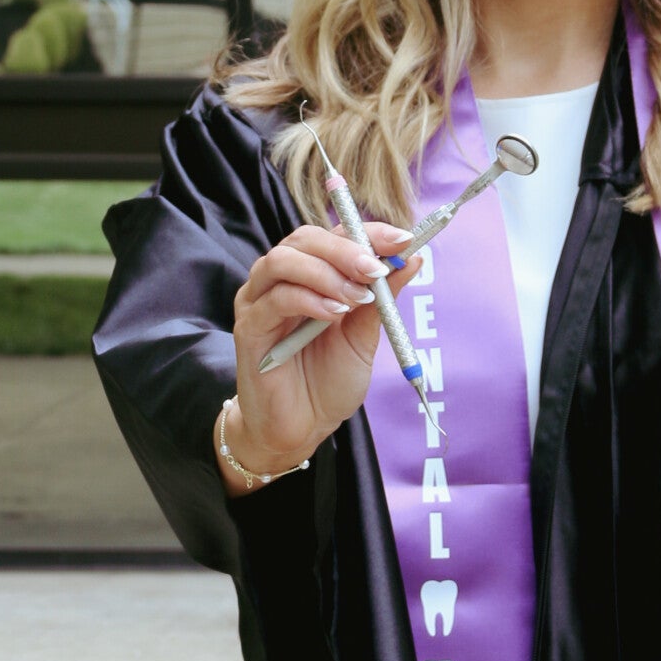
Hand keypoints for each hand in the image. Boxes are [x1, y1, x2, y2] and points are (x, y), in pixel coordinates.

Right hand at [222, 219, 415, 484]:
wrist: (302, 428)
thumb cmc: (329, 381)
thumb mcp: (365, 334)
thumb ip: (382, 297)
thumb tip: (412, 258)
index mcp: (311, 275)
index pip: (335, 235)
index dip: (368, 232)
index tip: (403, 240)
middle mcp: (280, 280)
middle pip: (305, 239)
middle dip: (346, 249)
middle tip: (376, 270)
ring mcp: (259, 301)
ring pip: (284, 261)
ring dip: (327, 273)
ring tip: (357, 297)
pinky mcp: (248, 328)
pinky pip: (275, 299)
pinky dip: (309, 299)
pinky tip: (335, 314)